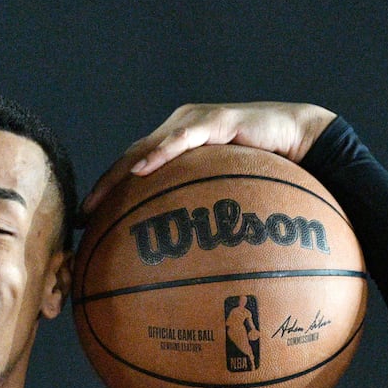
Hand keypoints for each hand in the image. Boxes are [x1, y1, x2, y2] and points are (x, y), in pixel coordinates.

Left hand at [82, 101, 337, 213]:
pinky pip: (182, 140)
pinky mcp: (216, 121)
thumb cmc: (272, 174)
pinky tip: (141, 173)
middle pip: (129, 160)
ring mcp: (194, 123)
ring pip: (146, 149)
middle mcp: (179, 131)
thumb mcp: (232, 200)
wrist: (306, 140)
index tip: (85, 224)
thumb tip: (192, 266)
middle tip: (81, 218)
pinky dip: (159, 154)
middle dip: (103, 189)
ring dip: (119, 175)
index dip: (107, 194)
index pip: (132, 171)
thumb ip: (208, 219)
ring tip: (97, 201)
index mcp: (178, 147)